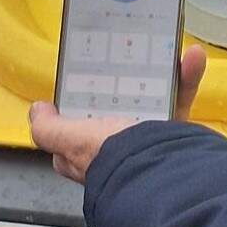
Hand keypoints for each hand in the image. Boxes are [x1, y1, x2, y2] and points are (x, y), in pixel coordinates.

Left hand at [29, 44, 206, 182]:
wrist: (158, 171)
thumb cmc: (112, 158)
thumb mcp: (70, 140)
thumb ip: (49, 129)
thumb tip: (38, 112)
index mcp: (86, 155)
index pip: (71, 132)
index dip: (75, 110)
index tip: (84, 83)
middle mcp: (115, 149)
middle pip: (114, 110)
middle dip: (122, 84)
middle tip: (125, 61)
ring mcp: (145, 142)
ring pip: (149, 101)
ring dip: (157, 76)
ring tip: (160, 54)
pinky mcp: (174, 135)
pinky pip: (178, 101)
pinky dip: (185, 80)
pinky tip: (189, 59)